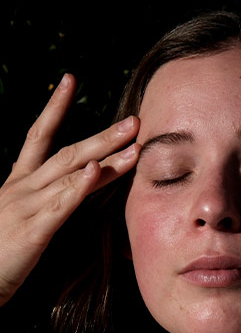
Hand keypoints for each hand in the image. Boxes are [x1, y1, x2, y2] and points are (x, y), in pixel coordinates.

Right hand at [0, 74, 139, 306]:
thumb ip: (50, 200)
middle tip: (135, 121)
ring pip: (70, 172)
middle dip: (103, 135)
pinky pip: (60, 203)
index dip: (55, 107)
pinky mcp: (33, 229)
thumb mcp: (26, 218)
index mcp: (19, 183)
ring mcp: (26, 206)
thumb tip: (80, 183)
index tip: (70, 79)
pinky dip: (79, 185)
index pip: (37, 135)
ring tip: (134, 143)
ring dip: (104, 156)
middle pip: (67, 152)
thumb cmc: (1, 253)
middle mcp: (22, 188)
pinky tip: (96, 170)